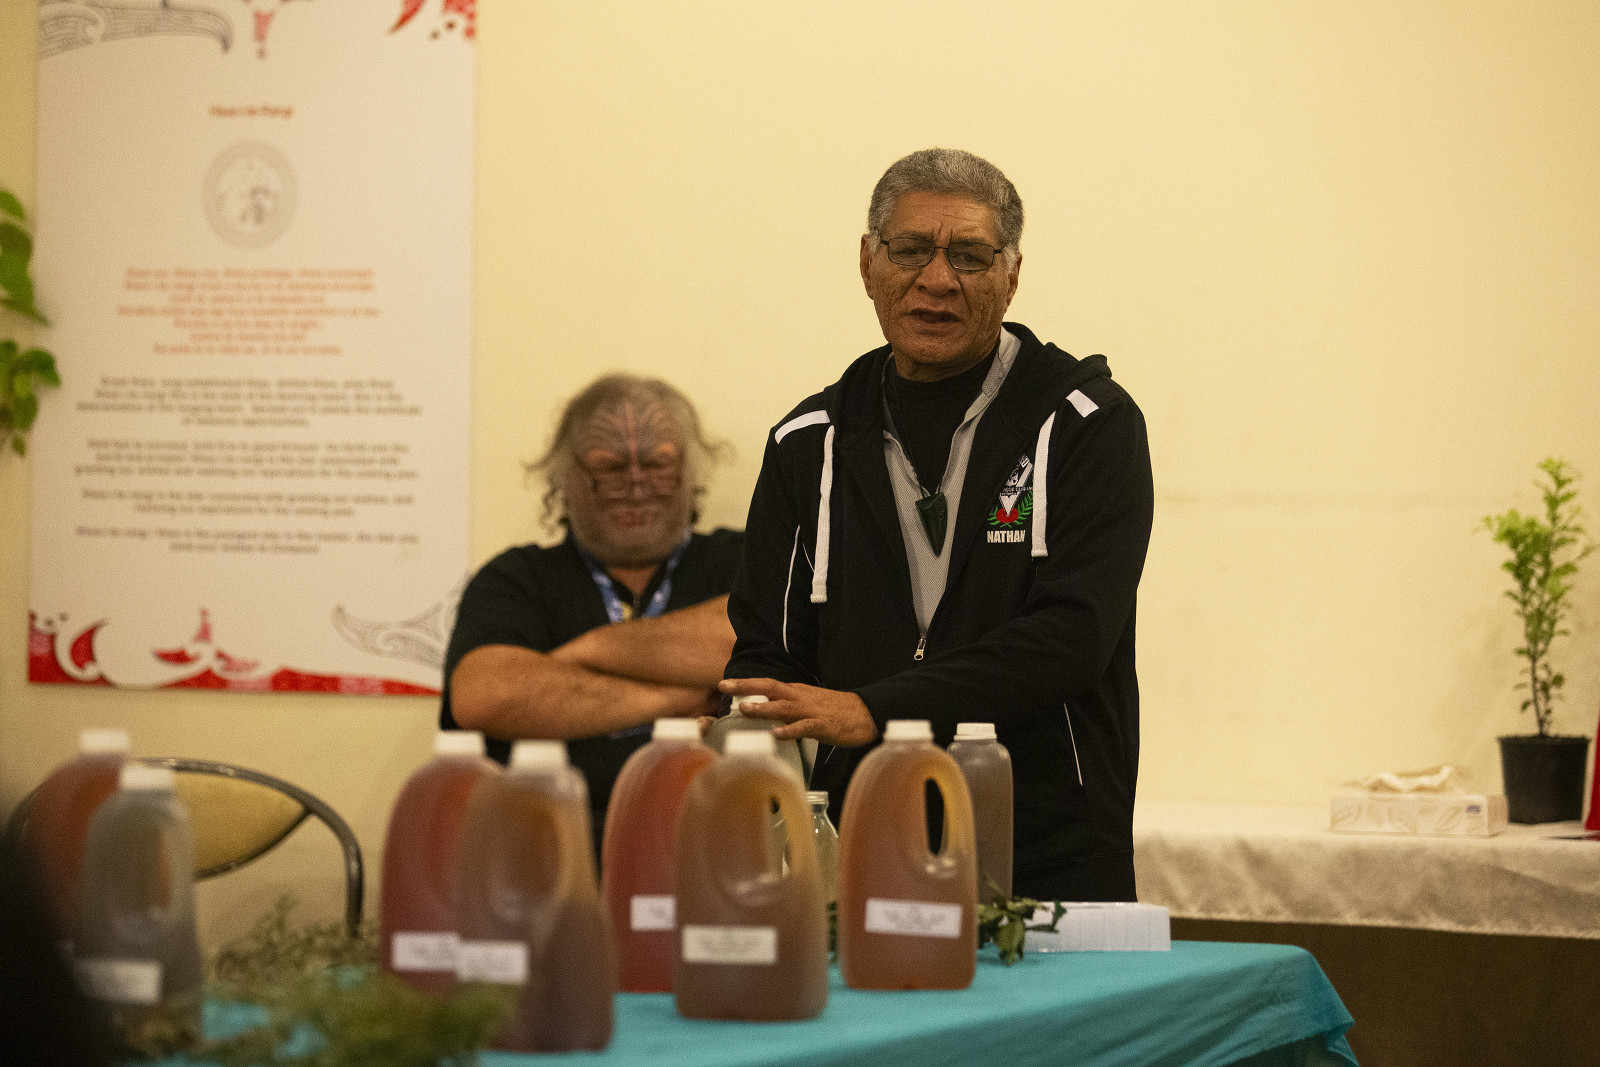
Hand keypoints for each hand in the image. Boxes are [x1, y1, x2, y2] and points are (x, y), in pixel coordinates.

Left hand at [717, 678, 878, 746]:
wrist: (867, 713)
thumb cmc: (835, 711)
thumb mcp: (808, 705)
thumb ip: (787, 708)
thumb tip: (765, 713)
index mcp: (796, 692)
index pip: (767, 684)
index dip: (745, 683)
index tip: (724, 683)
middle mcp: (800, 697)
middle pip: (770, 687)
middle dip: (746, 687)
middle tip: (723, 686)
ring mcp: (811, 711)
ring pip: (784, 707)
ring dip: (763, 708)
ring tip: (744, 709)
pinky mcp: (823, 725)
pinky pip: (804, 728)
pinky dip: (789, 731)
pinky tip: (776, 734)